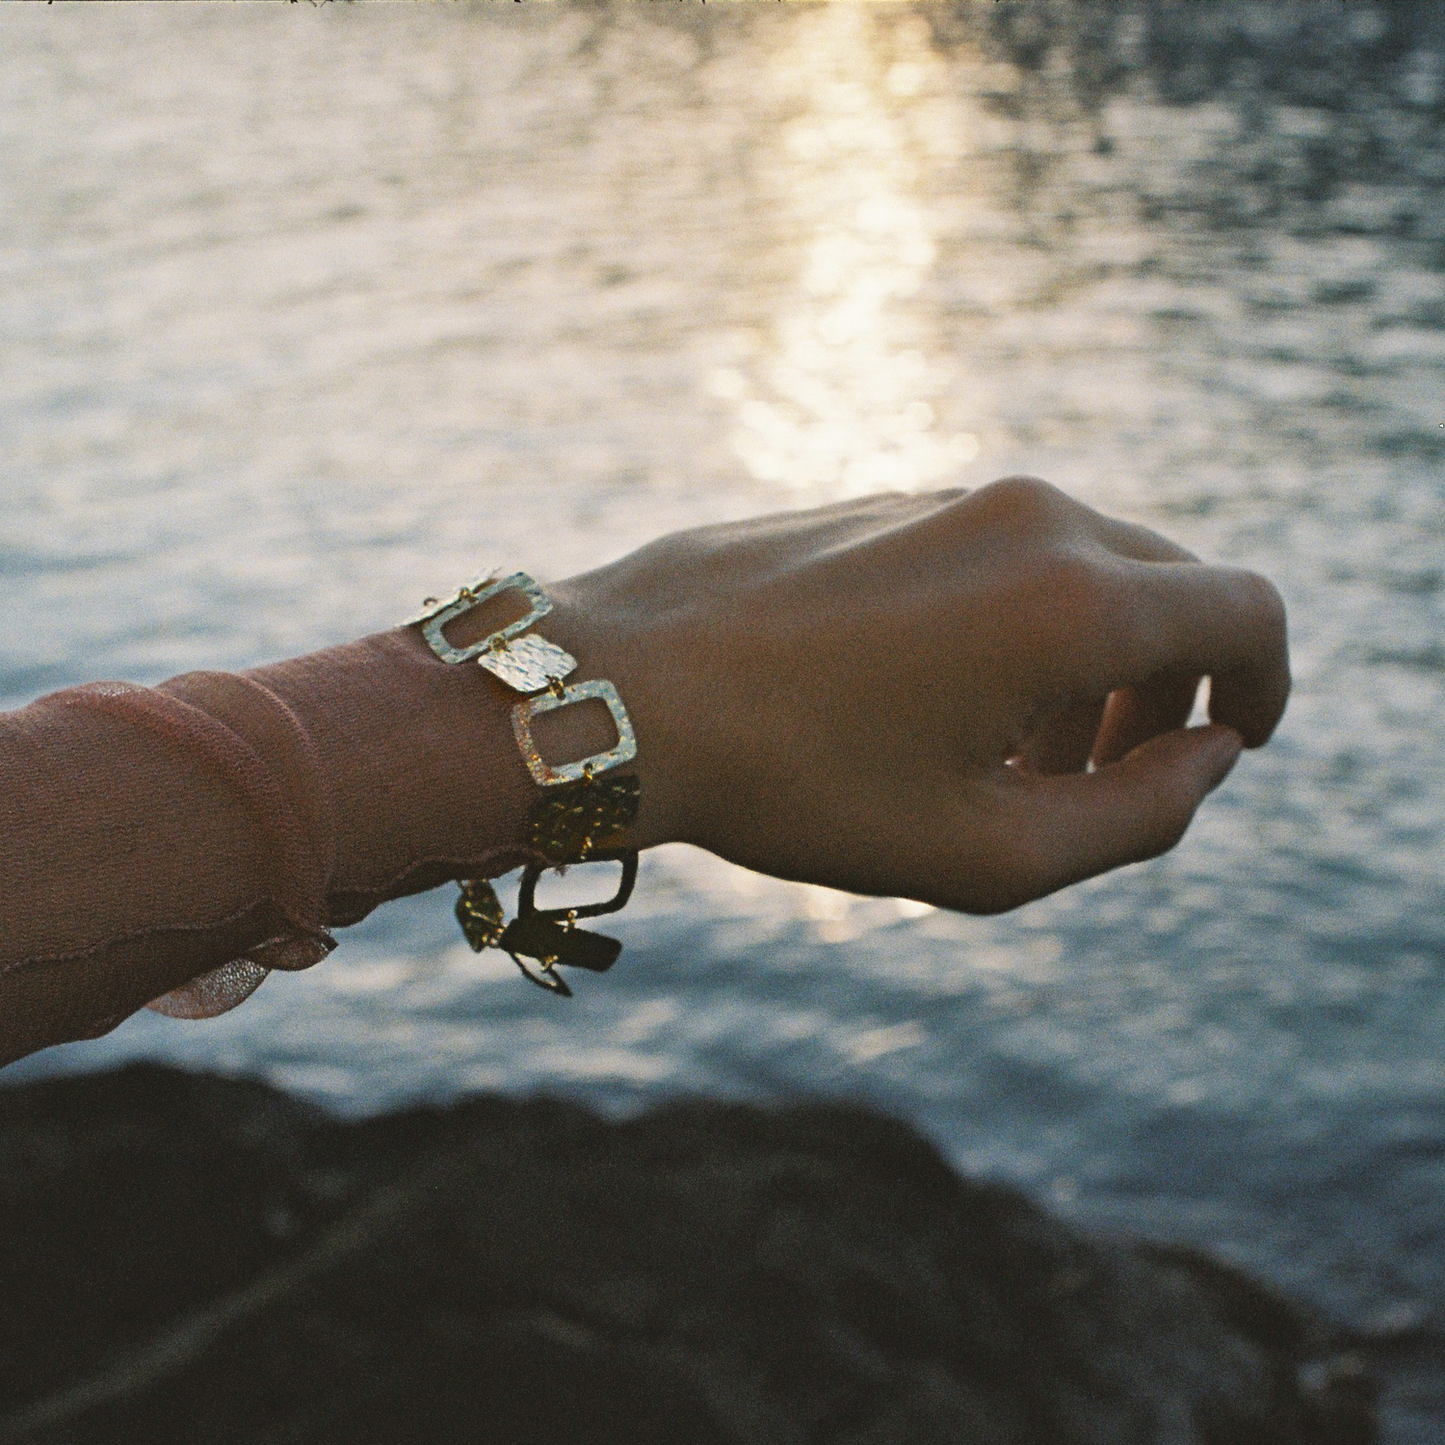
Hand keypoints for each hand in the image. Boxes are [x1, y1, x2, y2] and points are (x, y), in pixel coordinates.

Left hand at [545, 478, 1288, 912]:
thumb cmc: (798, 786)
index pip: (1246, 614)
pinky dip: (1016, 626)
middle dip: (1166, 690)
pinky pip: (1000, 553)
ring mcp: (950, 496)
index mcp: (1072, 602)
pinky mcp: (889, 500)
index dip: (1264, 684)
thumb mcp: (987, 850)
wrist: (628, 692)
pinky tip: (942, 705)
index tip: (1233, 743)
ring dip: (1087, 665)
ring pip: (1082, 569)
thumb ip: (1139, 815)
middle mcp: (1029, 520)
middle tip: (1102, 780)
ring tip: (1017, 760)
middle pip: (1168, 589)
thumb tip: (1212, 753)